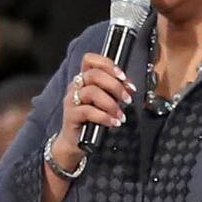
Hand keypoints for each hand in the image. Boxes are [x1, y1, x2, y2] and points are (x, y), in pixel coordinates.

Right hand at [48, 51, 132, 175]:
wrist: (76, 141)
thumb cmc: (92, 119)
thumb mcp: (106, 101)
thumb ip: (115, 91)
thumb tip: (130, 87)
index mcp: (84, 79)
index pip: (90, 60)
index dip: (107, 64)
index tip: (123, 76)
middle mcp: (76, 86)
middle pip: (94, 74)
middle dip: (115, 86)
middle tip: (128, 99)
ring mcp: (71, 100)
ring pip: (91, 92)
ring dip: (111, 103)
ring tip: (121, 115)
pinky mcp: (71, 115)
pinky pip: (88, 111)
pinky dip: (104, 116)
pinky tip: (113, 122)